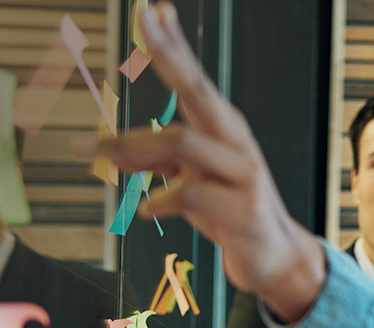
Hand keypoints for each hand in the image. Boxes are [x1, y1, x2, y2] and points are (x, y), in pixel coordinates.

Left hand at [93, 1, 325, 321]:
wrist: (275, 258)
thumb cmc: (230, 211)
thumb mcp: (187, 181)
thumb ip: (154, 162)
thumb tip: (111, 150)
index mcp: (223, 129)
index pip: (193, 78)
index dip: (172, 44)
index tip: (152, 10)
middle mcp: (235, 142)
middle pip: (197, 91)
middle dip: (169, 54)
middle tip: (144, 22)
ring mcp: (243, 174)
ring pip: (182, 143)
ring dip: (132, 146)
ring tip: (98, 156)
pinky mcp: (241, 211)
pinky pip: (189, 195)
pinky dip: (160, 199)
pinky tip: (146, 209)